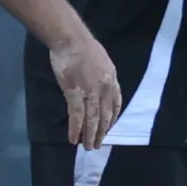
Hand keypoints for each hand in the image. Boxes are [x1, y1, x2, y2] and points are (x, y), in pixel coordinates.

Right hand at [50, 33, 122, 148]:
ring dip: (90, 135)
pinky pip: (76, 115)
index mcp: (112, 79)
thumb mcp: (102, 60)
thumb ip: (103, 75)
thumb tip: (99, 85)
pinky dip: (76, 129)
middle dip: (101, 132)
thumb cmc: (83, 46)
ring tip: (88, 147)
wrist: (71, 39)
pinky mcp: (75, 93)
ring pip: (92, 119)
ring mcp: (90, 91)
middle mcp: (104, 88)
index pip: (116, 104)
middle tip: (97, 145)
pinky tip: (73, 139)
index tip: (108, 129)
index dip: (112, 119)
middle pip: (105, 115)